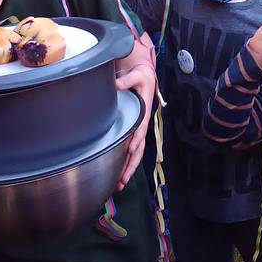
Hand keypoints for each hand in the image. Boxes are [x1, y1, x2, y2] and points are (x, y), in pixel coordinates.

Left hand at [114, 63, 155, 190]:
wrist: (145, 76)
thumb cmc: (141, 77)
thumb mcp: (136, 75)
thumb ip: (127, 80)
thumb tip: (116, 84)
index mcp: (144, 113)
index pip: (140, 129)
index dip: (136, 139)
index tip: (130, 150)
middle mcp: (142, 125)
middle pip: (139, 149)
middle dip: (131, 165)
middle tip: (122, 180)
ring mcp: (138, 130)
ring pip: (135, 153)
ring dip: (128, 169)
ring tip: (119, 185)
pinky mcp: (132, 131)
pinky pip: (130, 149)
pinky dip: (125, 163)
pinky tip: (118, 175)